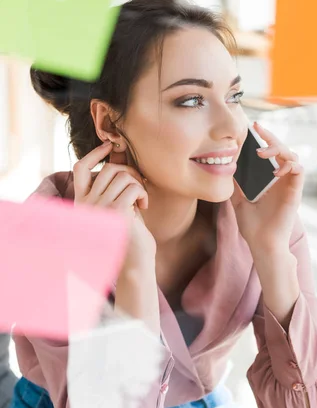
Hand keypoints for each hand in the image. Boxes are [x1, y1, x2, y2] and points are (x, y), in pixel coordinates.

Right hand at [73, 141, 155, 270]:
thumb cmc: (129, 233)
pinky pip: (133, 187)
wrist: (135, 262)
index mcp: (82, 202)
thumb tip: (118, 151)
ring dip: (138, 183)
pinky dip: (143, 192)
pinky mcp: (115, 213)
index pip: (80, 168)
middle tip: (140, 184)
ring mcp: (99, 208)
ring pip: (123, 176)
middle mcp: (86, 204)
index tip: (111, 145)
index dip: (95, 153)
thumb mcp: (117, 204)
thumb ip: (114, 184)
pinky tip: (145, 205)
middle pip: (109, 169)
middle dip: (129, 171)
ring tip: (142, 198)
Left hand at [232, 122, 303, 252]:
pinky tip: (275, 170)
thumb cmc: (253, 226)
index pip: (272, 152)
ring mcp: (289, 185)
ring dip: (279, 149)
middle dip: (272, 137)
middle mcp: (282, 179)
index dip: (266, 138)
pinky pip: (299, 171)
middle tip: (258, 130)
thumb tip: (225, 166)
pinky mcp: (295, 193)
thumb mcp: (238, 199)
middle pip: (283, 149)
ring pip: (293, 156)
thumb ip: (235, 183)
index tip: (254, 127)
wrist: (262, 245)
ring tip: (262, 153)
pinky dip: (289, 165)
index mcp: (270, 179)